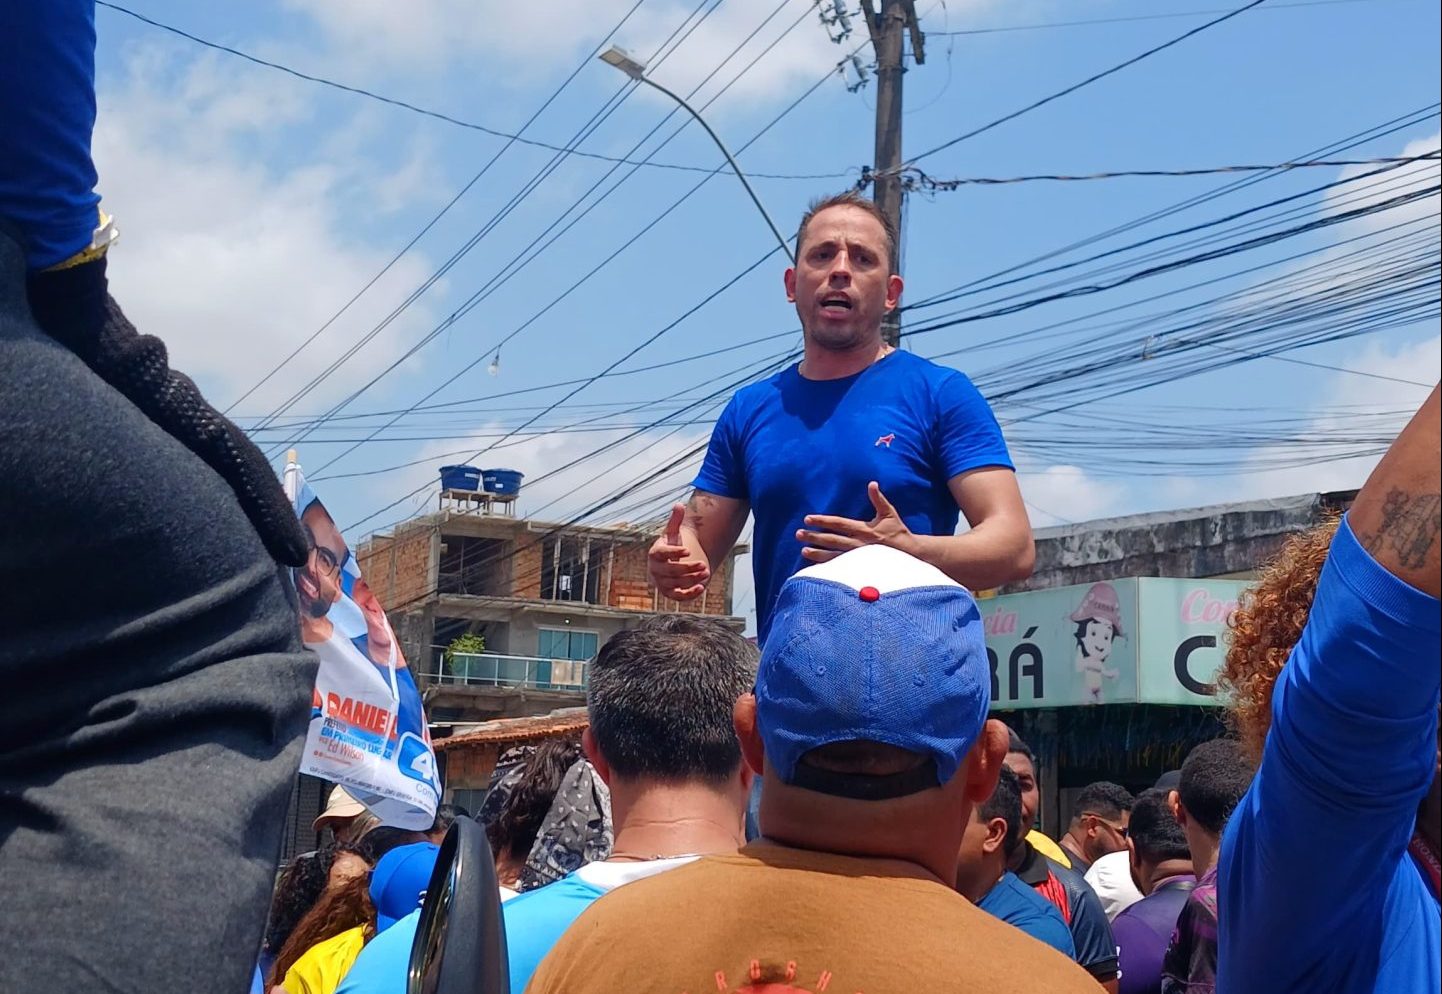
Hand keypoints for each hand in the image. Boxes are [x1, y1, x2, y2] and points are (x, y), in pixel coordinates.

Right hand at [648, 503, 710, 599]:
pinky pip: (678, 596)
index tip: (688, 551)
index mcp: (655, 553)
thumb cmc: (672, 546)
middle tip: (703, 564)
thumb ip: (675, 520)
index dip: (674, 553)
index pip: (661, 554)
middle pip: (670, 571)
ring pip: (676, 583)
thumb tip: (679, 505)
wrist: (672, 562)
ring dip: (692, 579)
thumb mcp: (674, 533)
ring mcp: (662, 583)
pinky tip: (701, 588)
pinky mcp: (670, 593)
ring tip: (706, 572)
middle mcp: (655, 570)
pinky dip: (689, 594)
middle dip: (687, 568)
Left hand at [796, 482, 914, 563]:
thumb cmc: (899, 533)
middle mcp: (858, 544)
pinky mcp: (860, 568)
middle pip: (831, 539)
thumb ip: (879, 499)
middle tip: (798, 534)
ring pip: (833, 555)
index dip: (822, 521)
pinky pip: (841, 567)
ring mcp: (858, 557)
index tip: (808, 518)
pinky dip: (828, 567)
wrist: (911, 555)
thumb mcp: (890, 513)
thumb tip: (872, 483)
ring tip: (803, 551)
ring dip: (817, 553)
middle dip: (814, 537)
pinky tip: (816, 566)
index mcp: (863, 529)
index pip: (838, 523)